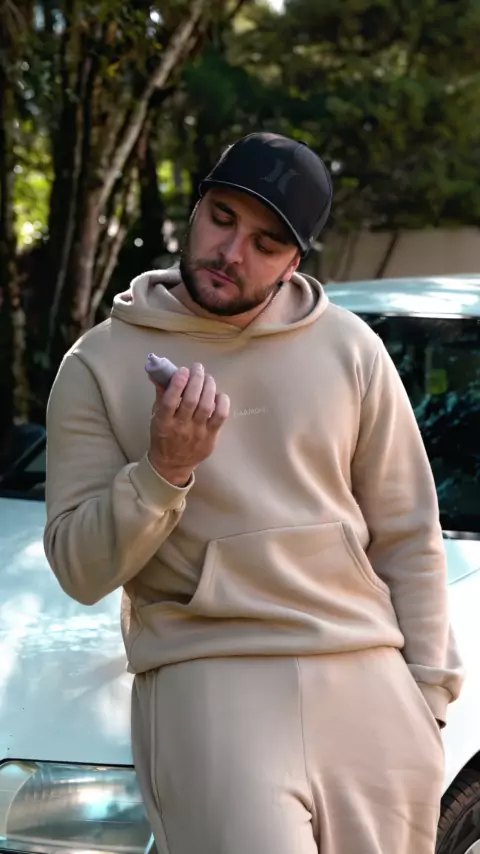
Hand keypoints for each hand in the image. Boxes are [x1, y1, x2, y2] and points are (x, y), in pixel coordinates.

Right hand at [148, 363, 229, 485]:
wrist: (172, 465)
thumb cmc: (163, 436)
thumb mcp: (156, 416)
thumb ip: (160, 394)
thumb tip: (157, 371)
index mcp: (163, 422)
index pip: (170, 401)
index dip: (177, 383)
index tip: (183, 370)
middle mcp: (180, 428)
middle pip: (191, 400)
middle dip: (196, 379)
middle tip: (198, 368)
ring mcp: (197, 434)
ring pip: (206, 406)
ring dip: (208, 387)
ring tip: (208, 378)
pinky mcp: (211, 438)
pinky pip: (221, 417)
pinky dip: (222, 402)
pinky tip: (218, 394)